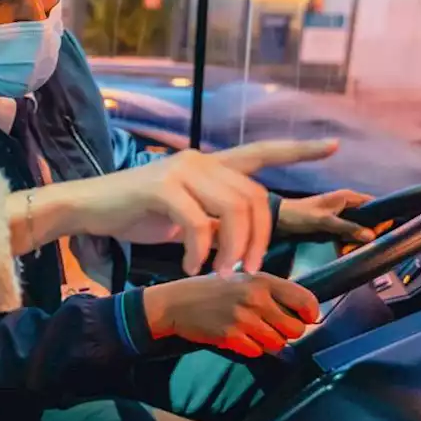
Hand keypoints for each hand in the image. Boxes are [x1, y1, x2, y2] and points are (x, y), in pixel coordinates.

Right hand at [23, 139, 341, 275]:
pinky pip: (197, 224)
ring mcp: (180, 171)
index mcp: (207, 164)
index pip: (259, 152)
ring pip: (231, 210)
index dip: (296, 152)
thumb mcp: (181, 214)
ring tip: (223, 273)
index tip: (332, 148)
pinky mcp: (160, 188)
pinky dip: (201, 252)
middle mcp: (199, 160)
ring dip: (235, 249)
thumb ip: (211, 217)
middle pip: (252, 197)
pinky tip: (193, 267)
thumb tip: (238, 240)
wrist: (87, 208)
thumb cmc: (133, 213)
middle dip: (260, 238)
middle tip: (250, 268)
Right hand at [144, 273, 321, 357]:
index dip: (310, 313)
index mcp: (261, 280)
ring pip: (278, 343)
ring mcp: (243, 318)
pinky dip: (250, 349)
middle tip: (274, 328)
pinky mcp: (231, 336)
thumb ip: (269, 290)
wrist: (175, 303)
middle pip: (295, 328)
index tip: (306, 318)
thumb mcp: (241, 278)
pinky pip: (256, 351)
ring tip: (254, 333)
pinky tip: (238, 338)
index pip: (304, 299)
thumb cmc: (209, 290)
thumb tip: (301, 310)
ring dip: (269, 342)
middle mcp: (255, 297)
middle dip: (288, 332)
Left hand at [278, 190, 376, 241]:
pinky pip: (347, 229)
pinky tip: (353, 247)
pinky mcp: (332, 222)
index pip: (373, 203)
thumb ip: (348, 228)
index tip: (392, 228)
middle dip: (373, 227)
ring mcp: (339, 213)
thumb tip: (372, 235)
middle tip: (379, 242)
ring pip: (357, 224)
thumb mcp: (325, 222)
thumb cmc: (300, 215)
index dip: (383, 214)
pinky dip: (350, 237)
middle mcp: (346, 202)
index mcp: (347, 196)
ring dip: (360, 234)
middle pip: (367, 215)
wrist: (279, 218)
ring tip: (367, 247)